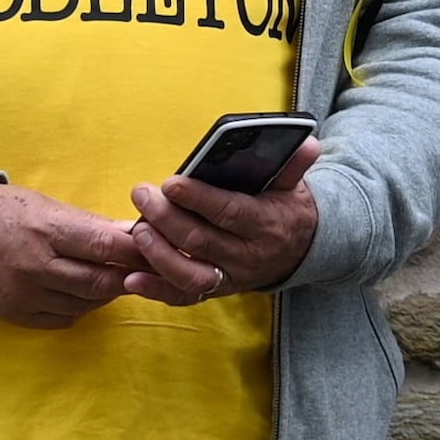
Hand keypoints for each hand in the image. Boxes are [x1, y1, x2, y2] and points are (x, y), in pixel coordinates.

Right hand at [0, 180, 149, 325]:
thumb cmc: (7, 212)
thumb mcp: (48, 206)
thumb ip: (92, 225)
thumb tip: (135, 232)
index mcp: (47, 230)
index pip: (105, 245)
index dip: (137, 252)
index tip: (158, 250)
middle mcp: (37, 266)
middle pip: (101, 280)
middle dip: (131, 276)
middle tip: (149, 271)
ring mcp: (26, 294)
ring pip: (87, 303)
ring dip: (108, 292)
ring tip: (115, 277)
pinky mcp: (18, 314)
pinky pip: (66, 318)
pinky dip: (83, 306)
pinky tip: (85, 292)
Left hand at [124, 136, 323, 305]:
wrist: (300, 251)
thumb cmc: (286, 209)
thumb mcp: (294, 186)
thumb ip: (294, 164)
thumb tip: (308, 143)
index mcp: (266, 224)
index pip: (229, 212)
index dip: (199, 199)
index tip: (171, 183)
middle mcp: (247, 255)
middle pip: (201, 241)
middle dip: (166, 218)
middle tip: (142, 195)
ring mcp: (229, 276)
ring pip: (189, 274)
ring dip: (158, 255)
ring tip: (136, 230)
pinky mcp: (215, 290)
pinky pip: (183, 296)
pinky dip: (156, 290)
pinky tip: (131, 278)